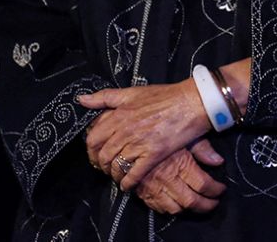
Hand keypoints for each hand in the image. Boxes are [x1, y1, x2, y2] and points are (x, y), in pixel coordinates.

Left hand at [79, 80, 208, 191]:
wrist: (193, 102)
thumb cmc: (165, 96)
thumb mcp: (133, 92)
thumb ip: (105, 96)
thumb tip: (82, 99)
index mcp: (119, 115)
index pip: (93, 138)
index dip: (90, 150)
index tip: (94, 154)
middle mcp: (126, 130)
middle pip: (102, 155)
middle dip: (100, 165)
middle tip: (104, 168)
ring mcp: (139, 143)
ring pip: (116, 166)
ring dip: (114, 174)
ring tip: (117, 175)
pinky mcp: (153, 154)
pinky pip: (134, 174)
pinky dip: (128, 183)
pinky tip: (127, 185)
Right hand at [134, 139, 226, 215]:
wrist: (128, 135)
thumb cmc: (161, 131)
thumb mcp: (185, 134)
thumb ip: (203, 149)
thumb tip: (219, 161)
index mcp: (181, 164)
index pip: (204, 185)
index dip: (216, 190)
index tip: (221, 189)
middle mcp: (168, 179)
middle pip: (192, 201)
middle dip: (206, 205)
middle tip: (214, 203)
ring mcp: (154, 187)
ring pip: (175, 208)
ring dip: (189, 210)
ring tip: (198, 205)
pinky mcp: (142, 191)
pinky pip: (158, 207)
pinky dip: (169, 209)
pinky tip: (177, 204)